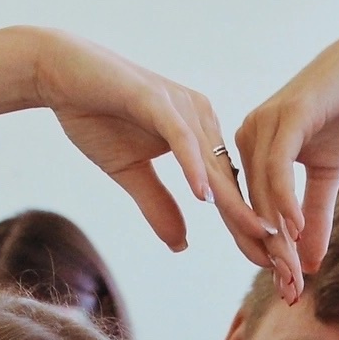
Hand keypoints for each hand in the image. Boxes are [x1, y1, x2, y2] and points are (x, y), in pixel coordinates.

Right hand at [27, 30, 270, 261]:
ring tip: (259, 239)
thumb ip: (158, 205)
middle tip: (280, 265)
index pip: (229, 190)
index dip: (248, 229)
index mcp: (198, 134)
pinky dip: (192, 167)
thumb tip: (183, 245)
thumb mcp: (130, 172)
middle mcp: (200, 117)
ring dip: (236, 205)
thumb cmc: (94, 116)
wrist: (57, 72)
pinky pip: (180, 138)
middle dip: (256, 225)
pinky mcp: (155, 99)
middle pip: (232, 182)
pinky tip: (204, 197)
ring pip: (214, 165)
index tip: (270, 266)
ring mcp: (180, 106)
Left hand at [229, 25, 338, 295]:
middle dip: (270, 253)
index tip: (286, 288)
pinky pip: (276, 169)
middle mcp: (248, 136)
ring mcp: (262, 125)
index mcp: (252, 149)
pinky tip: (293, 230)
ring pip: (261, 194)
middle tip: (289, 290)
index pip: (250, 211)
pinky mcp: (283, 117)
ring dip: (276, 236)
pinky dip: (283, 203)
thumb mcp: (329, 173)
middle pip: (250, 207)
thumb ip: (314, 214)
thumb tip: (310, 262)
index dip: (265, 251)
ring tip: (291, 270)